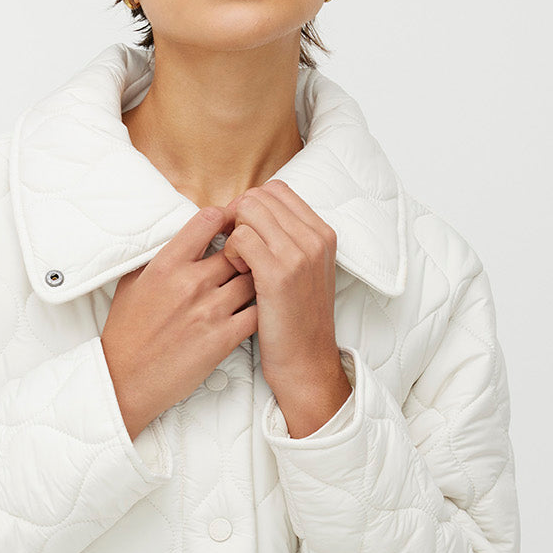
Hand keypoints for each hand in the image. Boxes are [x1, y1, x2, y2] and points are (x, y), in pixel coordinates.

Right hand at [101, 202, 257, 439]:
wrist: (125, 379)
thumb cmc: (127, 332)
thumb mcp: (132, 283)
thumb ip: (157, 256)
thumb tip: (179, 235)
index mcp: (166, 264)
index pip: (209, 219)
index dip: (227, 218)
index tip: (233, 226)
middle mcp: (190, 282)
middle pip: (239, 249)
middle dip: (247, 252)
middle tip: (251, 259)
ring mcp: (209, 310)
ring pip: (254, 279)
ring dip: (258, 281)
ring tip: (256, 287)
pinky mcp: (223, 338)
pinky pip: (257, 313)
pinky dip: (263, 309)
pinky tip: (259, 311)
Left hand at [222, 178, 348, 413]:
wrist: (306, 362)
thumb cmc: (296, 320)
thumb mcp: (305, 272)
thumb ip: (287, 239)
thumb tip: (250, 213)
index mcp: (322, 233)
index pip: (277, 191)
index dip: (251, 206)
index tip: (243, 232)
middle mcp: (315, 238)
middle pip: (260, 196)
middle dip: (239, 217)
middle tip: (236, 248)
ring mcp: (300, 254)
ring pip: (249, 210)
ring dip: (234, 232)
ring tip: (237, 261)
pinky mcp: (279, 273)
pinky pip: (242, 237)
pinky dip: (231, 250)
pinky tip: (235, 272)